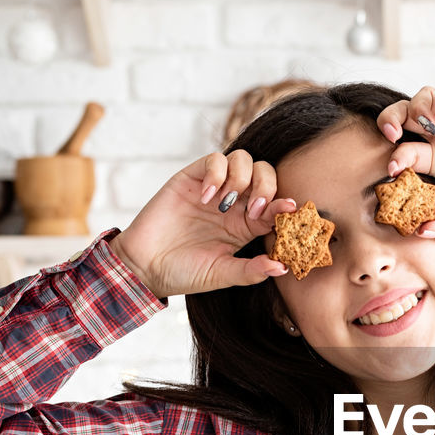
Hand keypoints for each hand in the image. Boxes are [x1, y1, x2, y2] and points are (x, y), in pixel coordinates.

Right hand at [108, 151, 296, 298]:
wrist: (146, 267)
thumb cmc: (185, 273)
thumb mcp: (222, 275)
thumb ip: (251, 270)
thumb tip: (282, 267)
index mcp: (246, 225)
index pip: (274, 205)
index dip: (283, 205)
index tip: (289, 209)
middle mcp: (234, 203)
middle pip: (265, 174)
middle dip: (267, 186)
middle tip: (253, 210)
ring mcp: (214, 188)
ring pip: (243, 160)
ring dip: (242, 178)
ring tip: (225, 205)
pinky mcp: (192, 178)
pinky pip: (214, 159)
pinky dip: (217, 173)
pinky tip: (207, 198)